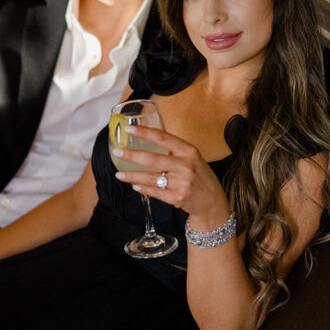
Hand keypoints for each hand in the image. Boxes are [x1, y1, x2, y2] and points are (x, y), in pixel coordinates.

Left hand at [112, 124, 229, 225]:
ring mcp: (182, 182)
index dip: (144, 133)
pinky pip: (155, 192)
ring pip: (151, 178)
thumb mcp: (191, 157)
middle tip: (117, 152)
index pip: (163, 137)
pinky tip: (135, 185)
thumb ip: (173, 150)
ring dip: (132, 176)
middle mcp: (186, 165)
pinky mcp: (178, 197)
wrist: (212, 199)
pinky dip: (143, 188)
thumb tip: (145, 140)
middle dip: (131, 155)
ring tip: (119, 174)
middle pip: (153, 158)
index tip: (129, 129)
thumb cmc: (198, 175)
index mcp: (188, 150)